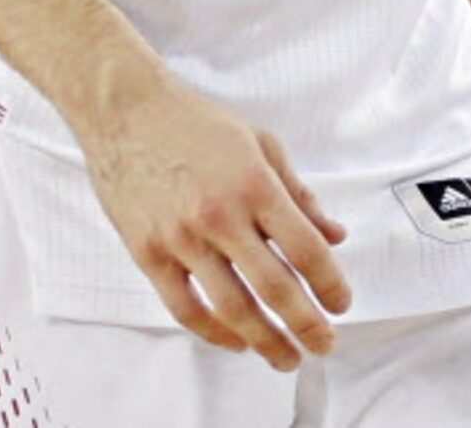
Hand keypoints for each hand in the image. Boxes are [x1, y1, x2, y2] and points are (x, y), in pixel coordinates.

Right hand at [77, 74, 351, 368]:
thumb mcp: (264, 146)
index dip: (329, 283)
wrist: (128, 113)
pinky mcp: (147, 253)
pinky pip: (184, 306)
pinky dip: (213, 332)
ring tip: (285, 356)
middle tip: (323, 344)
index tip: (342, 303)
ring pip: (230, 306)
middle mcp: (221, 216)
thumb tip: (334, 235)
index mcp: (256, 186)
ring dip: (263, 338)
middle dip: (305, 322)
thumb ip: (300, 195)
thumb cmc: (198, 125)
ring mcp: (181, 238)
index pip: (305, 248)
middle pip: (273, 285)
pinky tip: (236, 341)